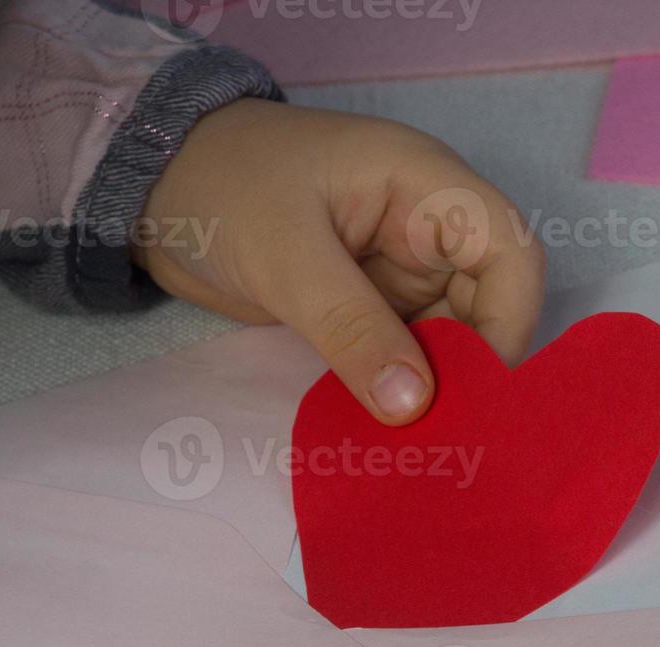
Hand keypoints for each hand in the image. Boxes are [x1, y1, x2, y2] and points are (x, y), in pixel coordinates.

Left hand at [133, 99, 545, 425]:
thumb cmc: (222, 188)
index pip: (509, 255)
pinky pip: (404, 355)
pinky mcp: (368, 307)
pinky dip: (400, 393)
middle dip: (471, 370)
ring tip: (417, 451)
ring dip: (436, 391)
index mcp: (426, 187)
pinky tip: (388, 436)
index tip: (476, 392)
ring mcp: (398, 271)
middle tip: (446, 439)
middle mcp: (427, 229)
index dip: (508, 322)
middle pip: (488, 305)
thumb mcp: (285, 257)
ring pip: (449, 340)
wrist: (150, 184)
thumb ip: (351, 328)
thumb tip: (414, 407)